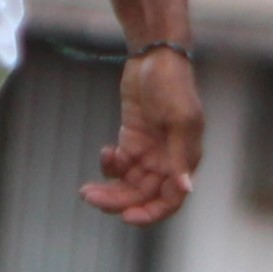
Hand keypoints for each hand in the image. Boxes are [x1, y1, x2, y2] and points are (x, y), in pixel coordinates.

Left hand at [82, 47, 202, 225]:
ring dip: (109, 189)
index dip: (151, 213)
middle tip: (91, 197)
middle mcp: (168, 160)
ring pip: (129, 184)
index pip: (170, 199)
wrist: (155, 54)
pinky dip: (110, 167)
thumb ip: (180, 155)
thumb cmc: (173, 84)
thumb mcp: (180, 118)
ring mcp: (150, 150)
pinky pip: (121, 166)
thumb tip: (185, 187)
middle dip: (118, 201)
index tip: (127, 216)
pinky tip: (106, 153)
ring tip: (87, 190)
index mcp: (184, 158)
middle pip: (143, 195)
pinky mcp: (133, 139)